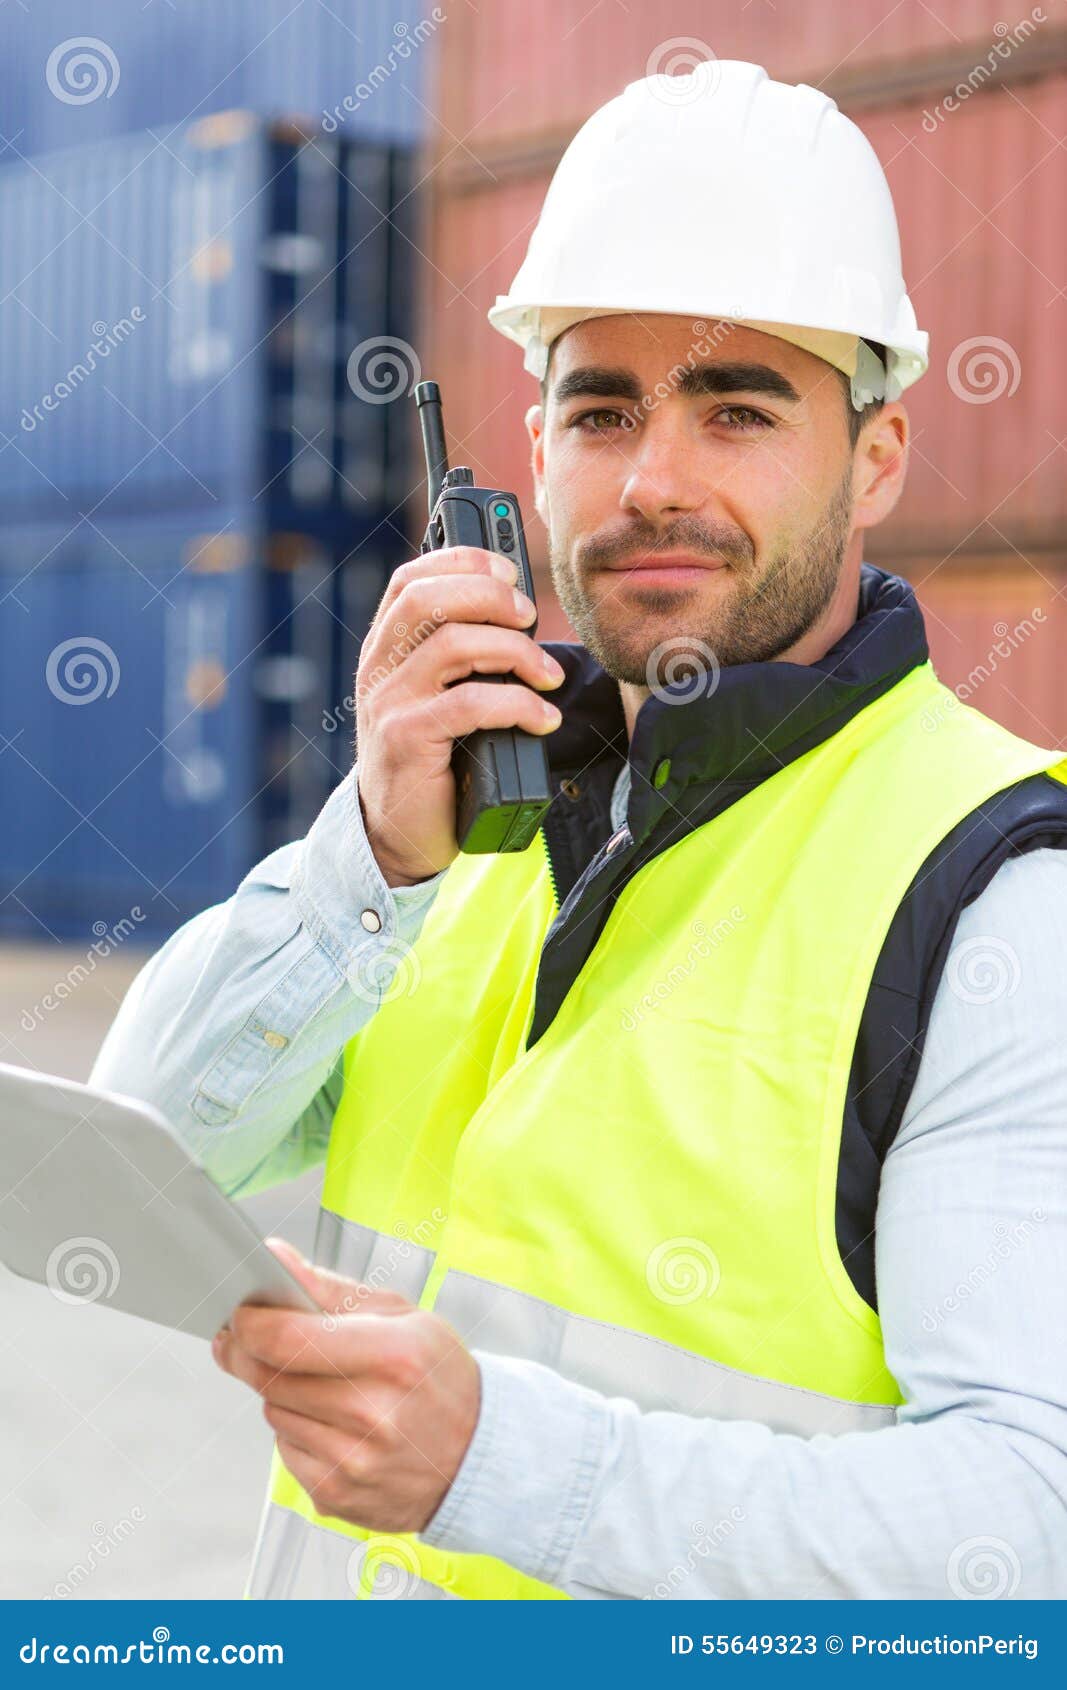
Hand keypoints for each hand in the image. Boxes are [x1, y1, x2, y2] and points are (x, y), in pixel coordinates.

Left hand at [211, 1238, 480, 1533]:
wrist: (477, 1456)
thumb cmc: (438, 1376)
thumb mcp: (402, 1315)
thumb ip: (329, 1288)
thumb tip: (274, 1259)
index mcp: (392, 1356)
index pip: (288, 1340)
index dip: (250, 1324)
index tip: (239, 1313)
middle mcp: (372, 1414)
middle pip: (269, 1377)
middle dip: (249, 1352)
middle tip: (246, 1337)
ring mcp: (353, 1461)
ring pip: (273, 1412)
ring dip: (280, 1392)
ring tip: (321, 1384)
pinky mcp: (335, 1495)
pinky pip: (284, 1450)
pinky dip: (296, 1430)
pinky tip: (332, 1423)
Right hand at [354, 546, 564, 885]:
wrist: (396, 835)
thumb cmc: (432, 763)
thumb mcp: (439, 699)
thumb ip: (461, 660)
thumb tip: (520, 618)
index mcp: (386, 649)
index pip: (411, 579)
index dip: (461, 560)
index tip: (509, 570)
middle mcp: (380, 668)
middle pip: (430, 598)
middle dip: (492, 596)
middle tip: (531, 617)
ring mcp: (389, 703)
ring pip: (454, 644)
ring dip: (516, 652)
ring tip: (547, 677)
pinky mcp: (406, 739)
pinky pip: (469, 703)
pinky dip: (519, 706)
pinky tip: (542, 719)